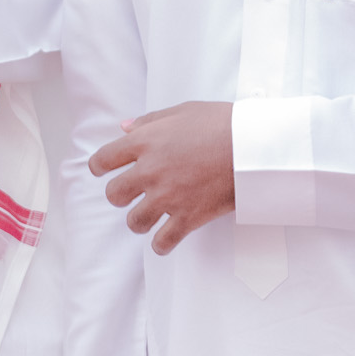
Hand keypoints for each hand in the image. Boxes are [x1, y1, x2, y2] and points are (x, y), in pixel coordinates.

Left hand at [91, 100, 233, 253]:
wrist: (254, 147)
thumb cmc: (222, 124)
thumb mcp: (184, 111)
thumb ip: (151, 120)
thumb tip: (125, 128)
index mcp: (145, 142)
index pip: (104, 160)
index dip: (100, 167)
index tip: (104, 171)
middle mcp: (150, 171)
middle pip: (115, 194)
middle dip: (121, 195)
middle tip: (132, 194)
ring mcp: (168, 197)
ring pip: (134, 222)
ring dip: (139, 221)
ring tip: (149, 217)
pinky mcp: (188, 217)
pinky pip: (163, 242)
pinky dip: (161, 244)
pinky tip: (164, 240)